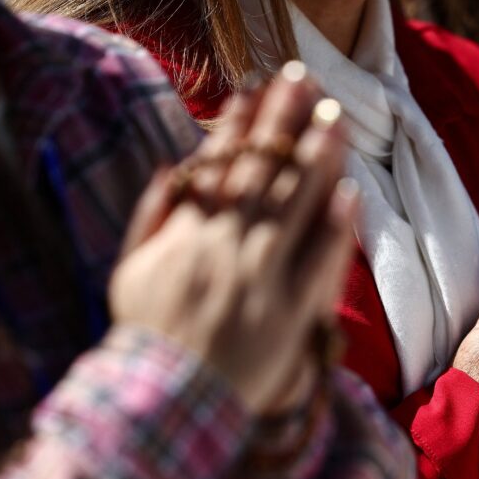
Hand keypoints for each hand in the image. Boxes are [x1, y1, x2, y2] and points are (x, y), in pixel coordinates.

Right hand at [110, 63, 359, 414]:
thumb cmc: (148, 335)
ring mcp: (262, 279)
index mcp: (189, 236)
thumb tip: (174, 169)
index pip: (218, 168)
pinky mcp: (290, 313)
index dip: (236, 126)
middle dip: (282, 122)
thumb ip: (151, 218)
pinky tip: (349, 194)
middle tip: (302, 80)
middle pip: (263, 174)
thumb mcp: (129, 271)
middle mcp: (227, 249)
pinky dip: (334, 229)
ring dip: (317, 159)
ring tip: (334, 119)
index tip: (251, 91)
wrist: (169, 397)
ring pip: (296, 208)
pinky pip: (318, 264)